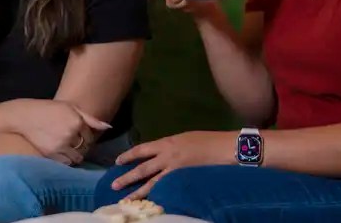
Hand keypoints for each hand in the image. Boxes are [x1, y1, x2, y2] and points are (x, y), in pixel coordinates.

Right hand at [8, 99, 110, 164]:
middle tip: (74, 143)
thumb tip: (108, 127)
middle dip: (82, 147)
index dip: (86, 136)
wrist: (25, 116)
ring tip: (68, 149)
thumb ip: (90, 118)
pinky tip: (61, 152)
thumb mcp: (70, 108)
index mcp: (77, 121)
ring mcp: (61, 145)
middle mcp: (71, 134)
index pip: (90, 136)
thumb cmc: (48, 109)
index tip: (80, 135)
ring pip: (77, 158)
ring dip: (75, 155)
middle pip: (85, 148)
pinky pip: (66, 163)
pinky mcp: (51, 154)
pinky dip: (66, 160)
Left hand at [110, 131, 234, 199]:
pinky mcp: (184, 180)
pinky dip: (158, 196)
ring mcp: (175, 169)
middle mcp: (167, 155)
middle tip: (114, 185)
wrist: (226, 147)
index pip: (142, 149)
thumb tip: (162, 154)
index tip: (118, 161)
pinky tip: (150, 202)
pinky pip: (167, 189)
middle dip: (127, 176)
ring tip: (125, 199)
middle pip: (142, 167)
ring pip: (152, 182)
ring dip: (138, 191)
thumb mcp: (185, 138)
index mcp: (167, 142)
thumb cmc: (208, 141)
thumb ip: (172, 147)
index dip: (129, 155)